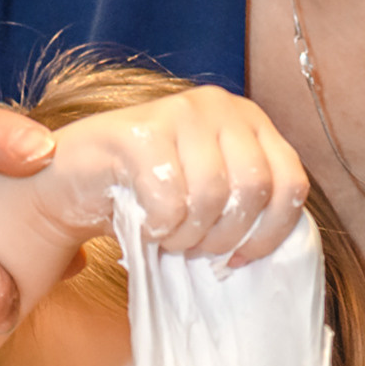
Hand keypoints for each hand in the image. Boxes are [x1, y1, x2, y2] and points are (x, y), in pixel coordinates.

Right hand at [28, 86, 308, 264]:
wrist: (74, 180)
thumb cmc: (147, 196)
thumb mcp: (211, 198)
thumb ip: (246, 206)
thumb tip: (275, 249)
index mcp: (250, 122)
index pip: (291, 183)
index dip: (270, 233)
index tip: (240, 258)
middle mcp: (220, 106)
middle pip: (254, 190)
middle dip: (224, 236)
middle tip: (195, 248)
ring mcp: (180, 111)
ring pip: (213, 196)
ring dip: (189, 236)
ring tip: (169, 237)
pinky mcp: (140, 129)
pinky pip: (171, 200)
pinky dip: (160, 229)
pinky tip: (147, 226)